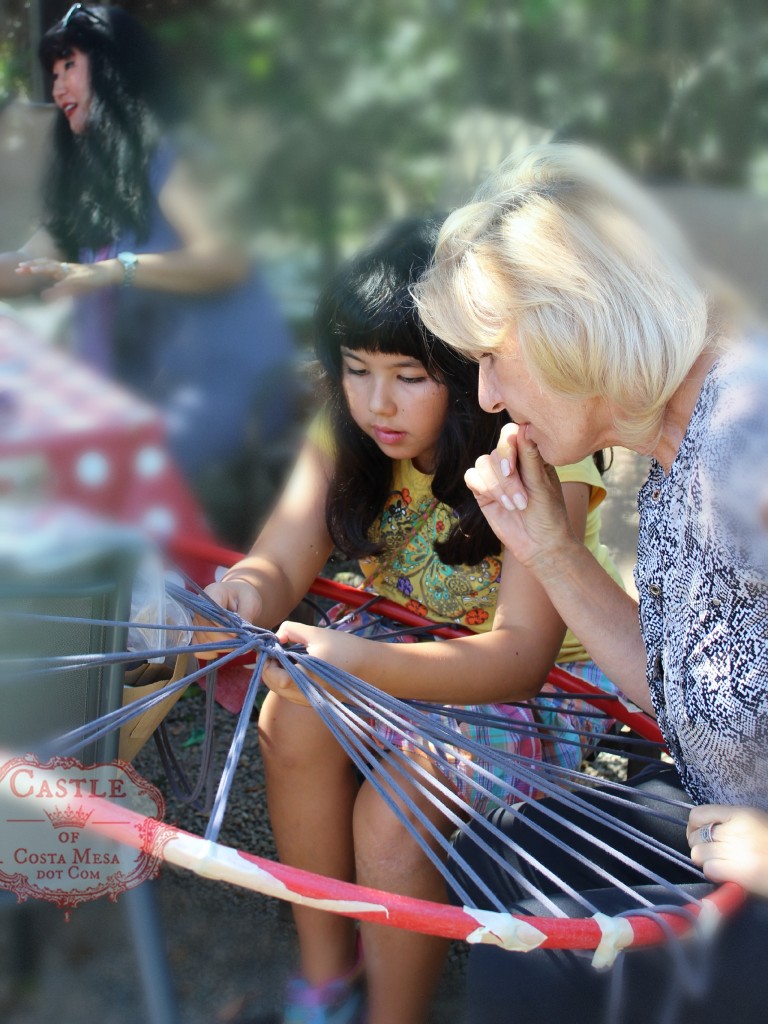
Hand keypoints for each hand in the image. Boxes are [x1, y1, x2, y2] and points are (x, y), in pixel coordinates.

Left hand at [15, 257, 118, 298]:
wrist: (110, 274)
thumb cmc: (94, 280)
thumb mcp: (76, 286)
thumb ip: (62, 289)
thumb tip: (47, 293)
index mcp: (65, 270)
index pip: (46, 265)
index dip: (33, 266)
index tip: (20, 268)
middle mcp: (68, 268)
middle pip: (47, 264)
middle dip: (33, 266)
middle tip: (20, 268)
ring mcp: (75, 272)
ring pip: (56, 269)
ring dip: (43, 269)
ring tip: (31, 271)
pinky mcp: (83, 277)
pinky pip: (71, 280)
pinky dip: (62, 283)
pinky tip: (55, 285)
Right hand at [193, 580, 263, 659]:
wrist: (240, 597)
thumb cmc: (245, 596)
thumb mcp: (250, 602)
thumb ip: (245, 617)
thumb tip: (244, 637)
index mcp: (212, 593)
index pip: (210, 613)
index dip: (222, 627)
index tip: (237, 635)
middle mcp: (199, 608)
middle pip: (205, 630)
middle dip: (224, 640)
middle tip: (242, 642)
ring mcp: (196, 622)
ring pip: (202, 642)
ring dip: (220, 647)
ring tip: (236, 644)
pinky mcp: (198, 634)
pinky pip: (200, 650)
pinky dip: (212, 653)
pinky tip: (224, 648)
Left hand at [261, 620, 367, 703]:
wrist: (372, 667)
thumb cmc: (345, 648)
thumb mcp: (316, 633)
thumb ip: (290, 630)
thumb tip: (276, 637)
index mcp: (306, 679)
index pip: (273, 677)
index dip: (266, 662)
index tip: (270, 646)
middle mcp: (306, 696)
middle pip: (275, 686)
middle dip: (270, 668)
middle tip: (276, 650)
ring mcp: (311, 702)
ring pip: (282, 691)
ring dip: (278, 675)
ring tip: (287, 657)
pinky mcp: (316, 702)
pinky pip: (293, 694)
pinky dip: (289, 681)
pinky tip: (298, 666)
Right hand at [465, 422, 577, 575]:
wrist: (539, 544)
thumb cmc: (549, 513)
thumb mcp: (542, 484)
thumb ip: (531, 456)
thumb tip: (525, 426)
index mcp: (531, 454)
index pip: (512, 433)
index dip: (509, 445)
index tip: (514, 467)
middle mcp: (512, 461)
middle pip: (497, 451)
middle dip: (507, 477)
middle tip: (521, 500)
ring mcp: (496, 476)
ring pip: (483, 464)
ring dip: (497, 487)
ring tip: (514, 506)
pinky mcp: (483, 491)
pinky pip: (472, 477)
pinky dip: (484, 488)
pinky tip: (500, 504)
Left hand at [688, 804, 767, 896]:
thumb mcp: (756, 823)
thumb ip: (731, 822)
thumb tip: (705, 828)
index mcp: (740, 814)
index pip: (698, 814)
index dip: (693, 826)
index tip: (697, 833)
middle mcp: (734, 830)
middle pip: (695, 836)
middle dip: (698, 845)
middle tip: (710, 852)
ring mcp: (734, 851)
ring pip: (698, 854)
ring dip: (705, 861)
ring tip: (719, 863)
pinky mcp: (736, 872)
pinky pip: (708, 870)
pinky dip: (713, 873)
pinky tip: (726, 874)